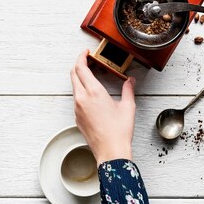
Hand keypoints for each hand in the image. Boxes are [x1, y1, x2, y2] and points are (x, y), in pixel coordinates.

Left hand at [70, 50, 135, 165]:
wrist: (110, 151)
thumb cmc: (119, 131)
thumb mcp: (128, 107)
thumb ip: (128, 90)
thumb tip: (130, 81)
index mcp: (93, 92)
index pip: (80, 68)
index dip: (81, 57)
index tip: (86, 53)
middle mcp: (82, 98)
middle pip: (73, 74)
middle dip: (79, 65)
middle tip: (88, 61)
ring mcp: (77, 108)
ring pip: (74, 87)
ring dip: (80, 79)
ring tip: (93, 78)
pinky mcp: (76, 117)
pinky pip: (76, 100)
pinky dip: (82, 92)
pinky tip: (93, 96)